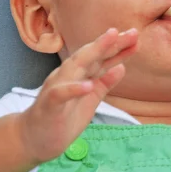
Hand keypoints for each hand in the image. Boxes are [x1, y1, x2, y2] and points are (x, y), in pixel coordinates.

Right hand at [17, 28, 138, 163]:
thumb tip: (122, 67)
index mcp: (78, 74)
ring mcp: (57, 87)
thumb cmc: (62, 116)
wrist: (34, 139)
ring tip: (111, 40)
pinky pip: (61, 94)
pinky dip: (74, 88)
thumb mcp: (90, 99)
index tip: (136, 37)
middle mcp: (67, 75)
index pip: (100, 58)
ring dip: (93, 53)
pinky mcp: (49, 104)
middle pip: (91, 55)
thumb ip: (104, 83)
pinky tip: (88, 85)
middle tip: (132, 32)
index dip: (118, 48)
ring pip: (75, 66)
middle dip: (111, 43)